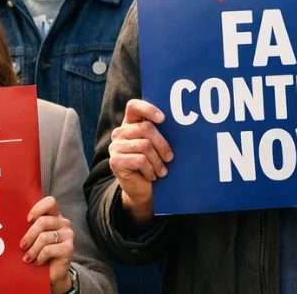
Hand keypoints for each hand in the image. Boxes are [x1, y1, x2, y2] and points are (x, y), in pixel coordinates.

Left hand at [21, 197, 74, 293]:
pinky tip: (38, 262)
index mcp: (55, 216)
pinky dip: (39, 258)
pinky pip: (48, 250)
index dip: (37, 209)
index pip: (50, 202)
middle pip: (42, 222)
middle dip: (29, 236)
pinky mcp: (69, 248)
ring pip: (44, 237)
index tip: (27, 220)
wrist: (51, 273)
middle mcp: (64, 223)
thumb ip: (29, 228)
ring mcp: (68, 235)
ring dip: (32, 250)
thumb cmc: (39, 253)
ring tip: (28, 258)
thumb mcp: (33, 238)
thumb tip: (10, 223)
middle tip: (22, 246)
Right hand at [109, 99, 172, 224]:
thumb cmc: (154, 163)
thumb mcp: (158, 145)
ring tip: (161, 170)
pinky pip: (140, 160)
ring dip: (157, 161)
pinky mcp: (115, 161)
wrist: (143, 190)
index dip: (148, 109)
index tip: (163, 119)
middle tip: (170, 158)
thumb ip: (161, 132)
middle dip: (163, 144)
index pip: (134, 106)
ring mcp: (115, 147)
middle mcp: (120, 132)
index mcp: (130, 123)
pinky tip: (151, 175)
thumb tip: (181, 125)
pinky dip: (150, 169)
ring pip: (145, 145)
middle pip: (146, 128)